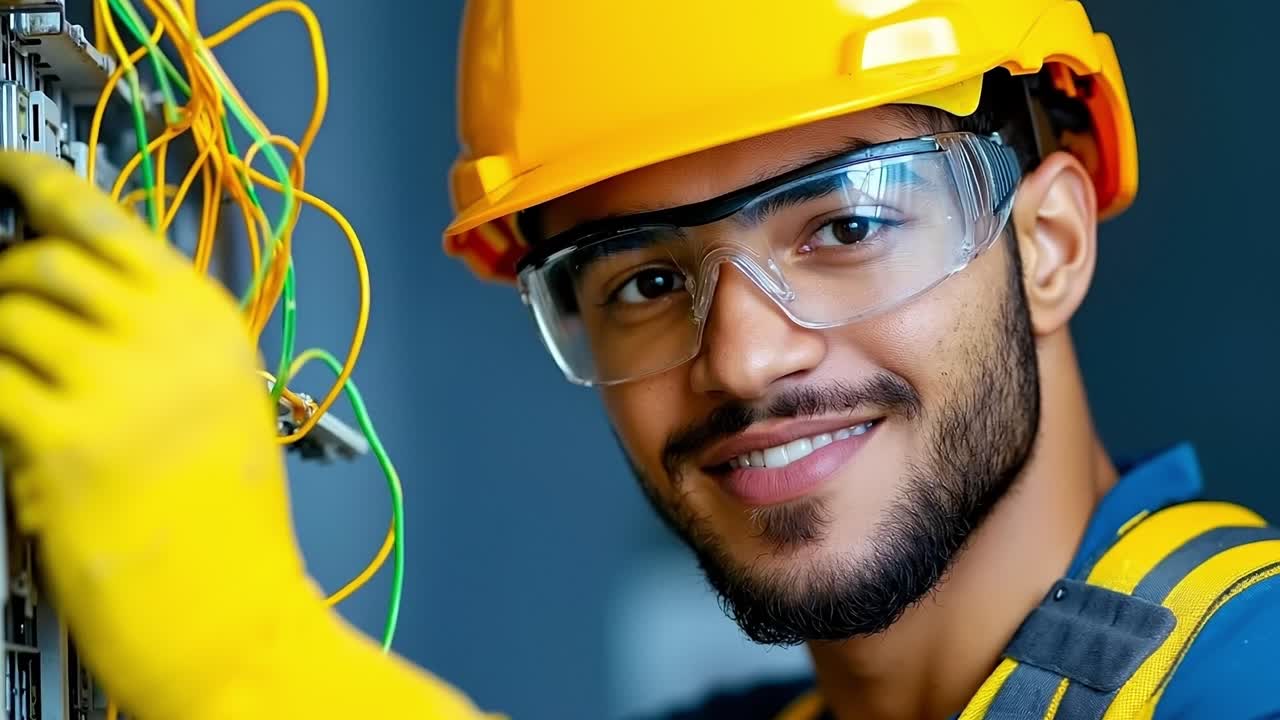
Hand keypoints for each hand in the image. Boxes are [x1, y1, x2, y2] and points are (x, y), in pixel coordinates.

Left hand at [0, 150, 316, 715]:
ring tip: (8, 375)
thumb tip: (67, 283)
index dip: (38, 183)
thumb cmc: (228, 518)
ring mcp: (114, 386)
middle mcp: (166, 337)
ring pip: (4, 316)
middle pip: (43, 258)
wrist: (231, 610)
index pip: (106, 218)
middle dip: (3, 275)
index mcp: (209, 320)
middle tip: (0, 302)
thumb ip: (157, 332)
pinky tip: (9, 413)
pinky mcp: (60, 441)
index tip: (7, 172)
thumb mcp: (218, 398)